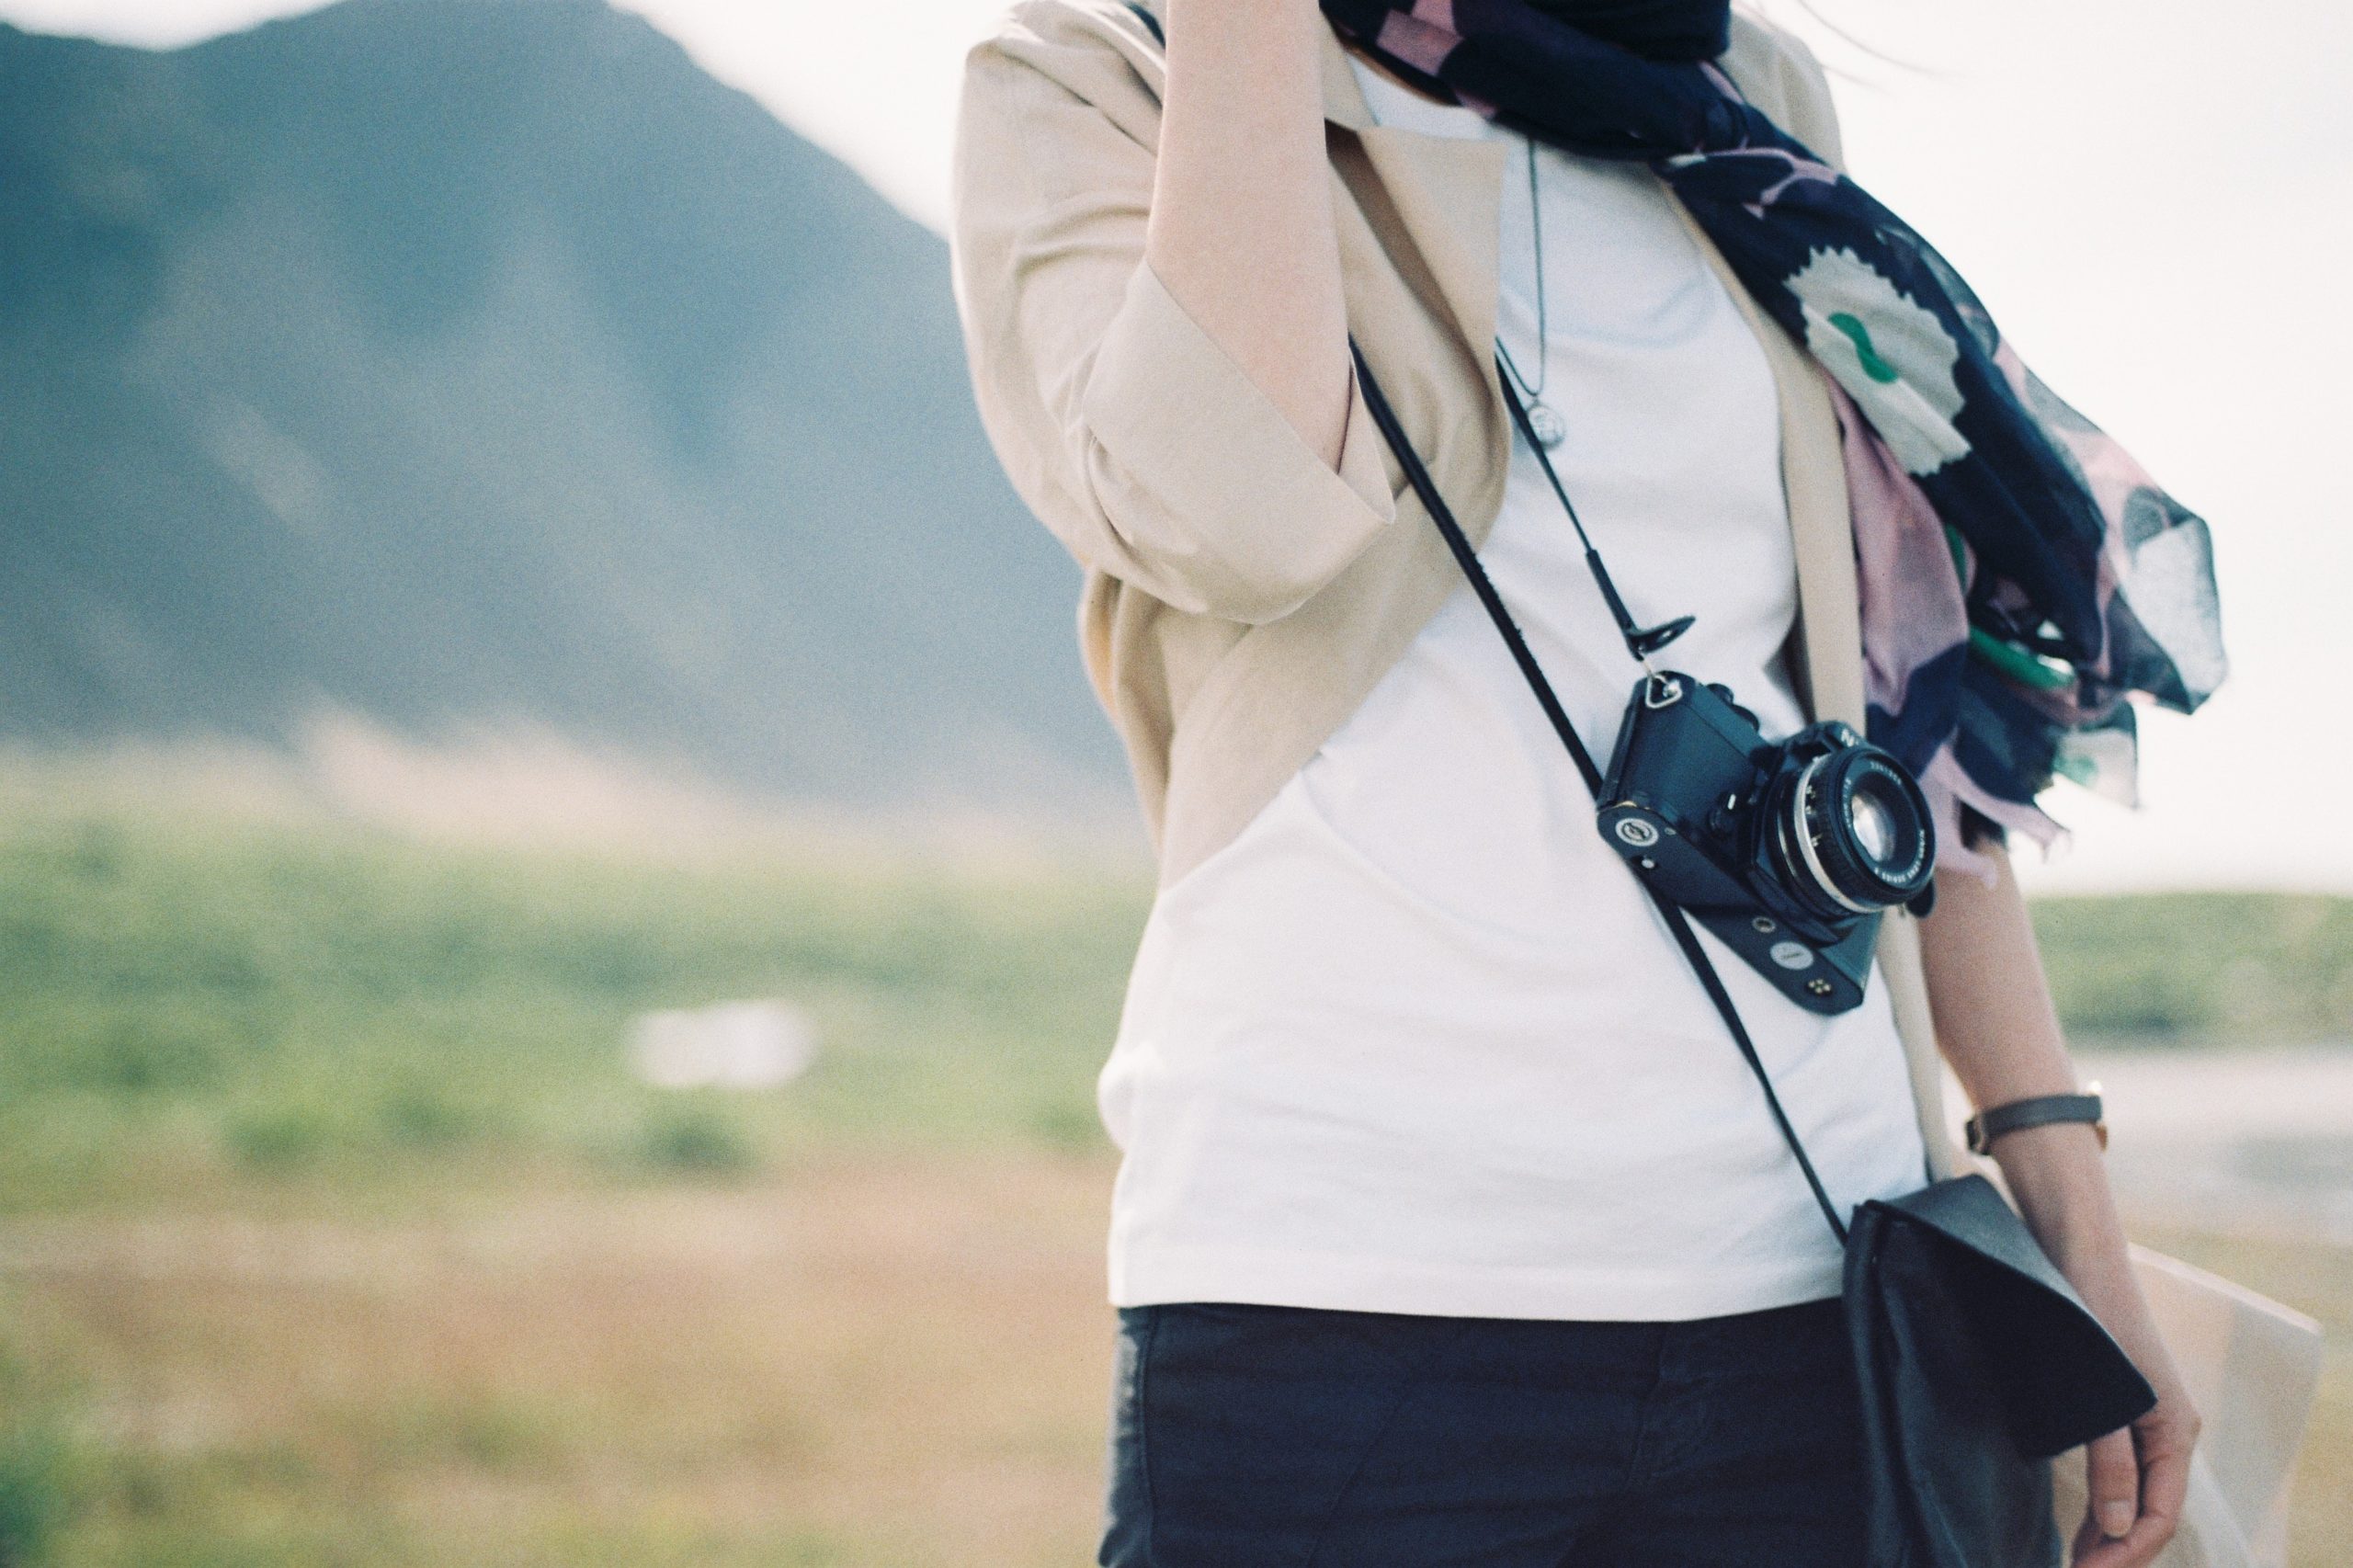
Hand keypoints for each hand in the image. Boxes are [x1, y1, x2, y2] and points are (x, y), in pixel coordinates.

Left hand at [1991, 1124, 2202, 1567]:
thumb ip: (2110, 1458)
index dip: (2124, 1557)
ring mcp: (2138, 1418)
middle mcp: (2164, 1430)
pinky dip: (2097, 1501)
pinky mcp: (2110, 1405)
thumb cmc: (2083, 1312)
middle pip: (2148, 1513)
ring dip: (2104, 1532)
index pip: (2159, 1517)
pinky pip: (2114, 1469)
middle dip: (2113, 1552)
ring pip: (2130, 1495)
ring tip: (2065, 1561)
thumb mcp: (2101, 1391)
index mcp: (2173, 1430)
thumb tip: (2119, 1528)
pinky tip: (2068, 1519)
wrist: (2071, 1246)